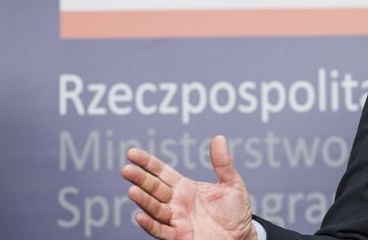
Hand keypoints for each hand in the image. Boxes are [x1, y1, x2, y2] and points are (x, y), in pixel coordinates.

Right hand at [122, 135, 256, 239]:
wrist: (241, 236)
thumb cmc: (235, 210)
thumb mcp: (231, 183)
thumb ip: (223, 163)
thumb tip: (218, 138)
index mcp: (185, 187)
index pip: (161, 172)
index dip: (147, 163)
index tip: (132, 153)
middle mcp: (176, 202)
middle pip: (154, 188)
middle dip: (140, 179)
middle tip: (126, 170)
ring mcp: (176, 219)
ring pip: (155, 209)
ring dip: (143, 201)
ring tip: (132, 191)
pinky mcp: (180, 236)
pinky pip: (162, 230)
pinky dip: (150, 224)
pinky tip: (140, 217)